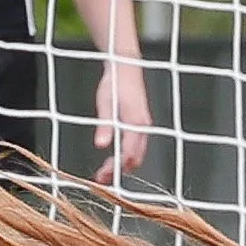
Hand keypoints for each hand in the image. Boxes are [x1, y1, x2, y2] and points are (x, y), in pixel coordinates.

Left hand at [91, 58, 151, 183]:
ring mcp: (144, 127)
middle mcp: (143, 127)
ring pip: (136, 154)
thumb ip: (104, 126)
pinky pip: (136, 147)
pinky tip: (112, 158)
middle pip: (134, 158)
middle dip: (118, 171)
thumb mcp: (105, 103)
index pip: (128, 153)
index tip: (102, 176)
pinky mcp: (141, 125)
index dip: (115, 168)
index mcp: (136, 123)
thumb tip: (100, 145)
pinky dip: (125, 156)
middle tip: (100, 177)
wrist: (126, 67)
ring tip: (104, 171)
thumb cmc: (115, 83)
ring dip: (122, 165)